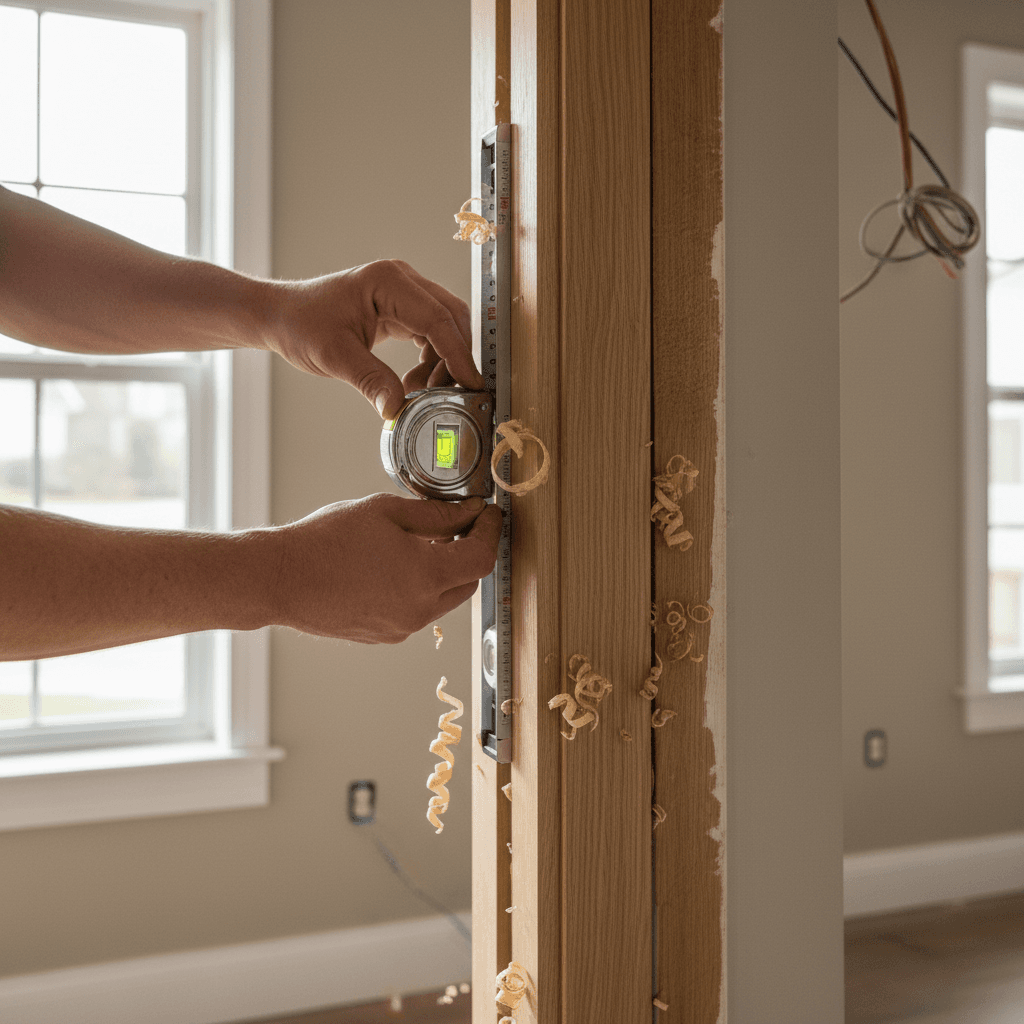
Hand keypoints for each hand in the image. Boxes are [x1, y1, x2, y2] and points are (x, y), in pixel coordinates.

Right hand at [263, 493, 500, 643]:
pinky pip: (418, 611)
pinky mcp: (385, 635)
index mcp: (426, 577)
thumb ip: (437, 514)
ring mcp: (402, 627)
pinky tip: (402, 564)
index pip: (482, 558)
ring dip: (446, 571)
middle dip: (472, 551)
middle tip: (463, 523)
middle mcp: (420, 610)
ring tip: (428, 540)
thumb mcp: (386, 512)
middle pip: (468, 582)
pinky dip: (422, 588)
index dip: (491, 532)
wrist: (280, 579)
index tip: (488, 513)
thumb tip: (469, 512)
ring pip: (444, 599)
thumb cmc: (325, 541)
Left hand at [266, 259, 483, 418]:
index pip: (438, 319)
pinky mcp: (401, 308)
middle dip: (455, 358)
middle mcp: (402, 281)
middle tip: (451, 394)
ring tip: (420, 391)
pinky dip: (431, 359)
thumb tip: (397, 409)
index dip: (458, 355)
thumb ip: (370, 381)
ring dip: (442, 362)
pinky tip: (414, 382)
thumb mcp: (334, 357)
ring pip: (445, 327)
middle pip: (451, 318)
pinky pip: (431, 333)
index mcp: (387, 282)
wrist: (282, 316)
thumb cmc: (301, 324)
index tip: (471, 385)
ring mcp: (403, 292)